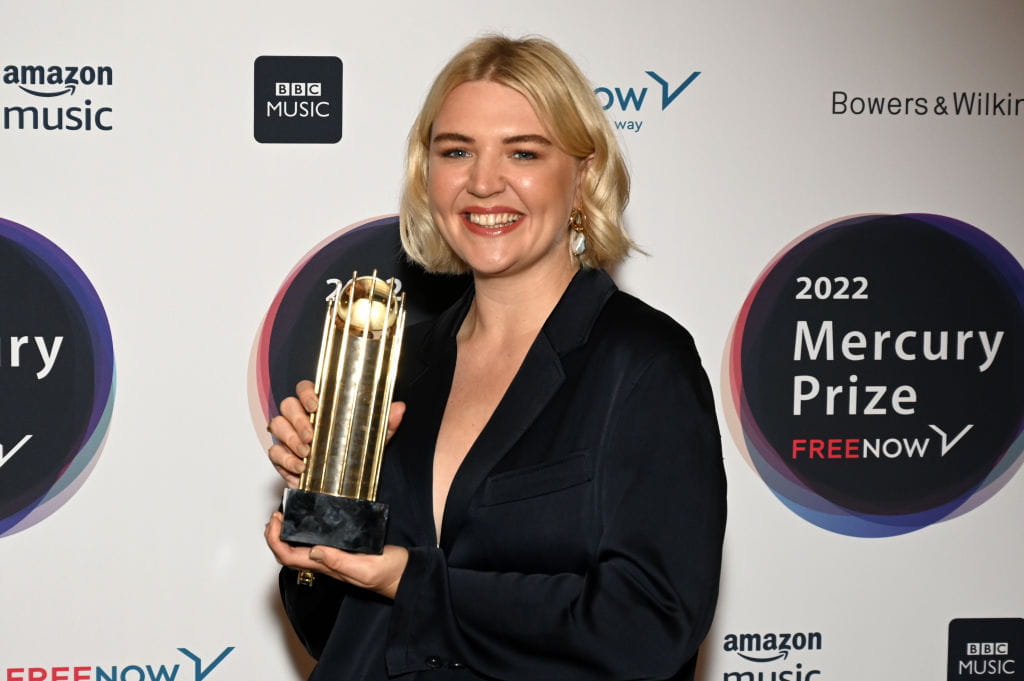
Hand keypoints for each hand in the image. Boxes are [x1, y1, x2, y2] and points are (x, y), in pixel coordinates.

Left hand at [265, 511, 407, 598]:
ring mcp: (332, 559)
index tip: (275, 521)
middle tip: (274, 516)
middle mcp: (326, 564)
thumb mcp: (366, 567)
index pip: (289, 557)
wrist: (404, 575)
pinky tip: (308, 522)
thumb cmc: (389, 573)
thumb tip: (314, 551)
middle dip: (274, 537)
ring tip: (284, 517)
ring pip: (298, 551)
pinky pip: (313, 546)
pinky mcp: (342, 552)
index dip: (275, 540)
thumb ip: (340, 562)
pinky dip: (303, 533)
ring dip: (285, 536)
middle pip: (288, 555)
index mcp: (328, 567)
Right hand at [267, 380, 405, 487]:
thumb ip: (386, 422)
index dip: (307, 393)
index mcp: (320, 406)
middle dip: (298, 421)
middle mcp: (301, 416)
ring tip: (307, 454)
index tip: (316, 404)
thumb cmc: (354, 452)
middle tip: (312, 436)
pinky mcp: (282, 455)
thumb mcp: (373, 437)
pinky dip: (285, 461)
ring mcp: (288, 435)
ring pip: (276, 425)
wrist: (343, 483)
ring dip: (289, 440)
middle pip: (287, 405)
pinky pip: (274, 452)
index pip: (305, 388)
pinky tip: (300, 469)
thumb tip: (399, 408)